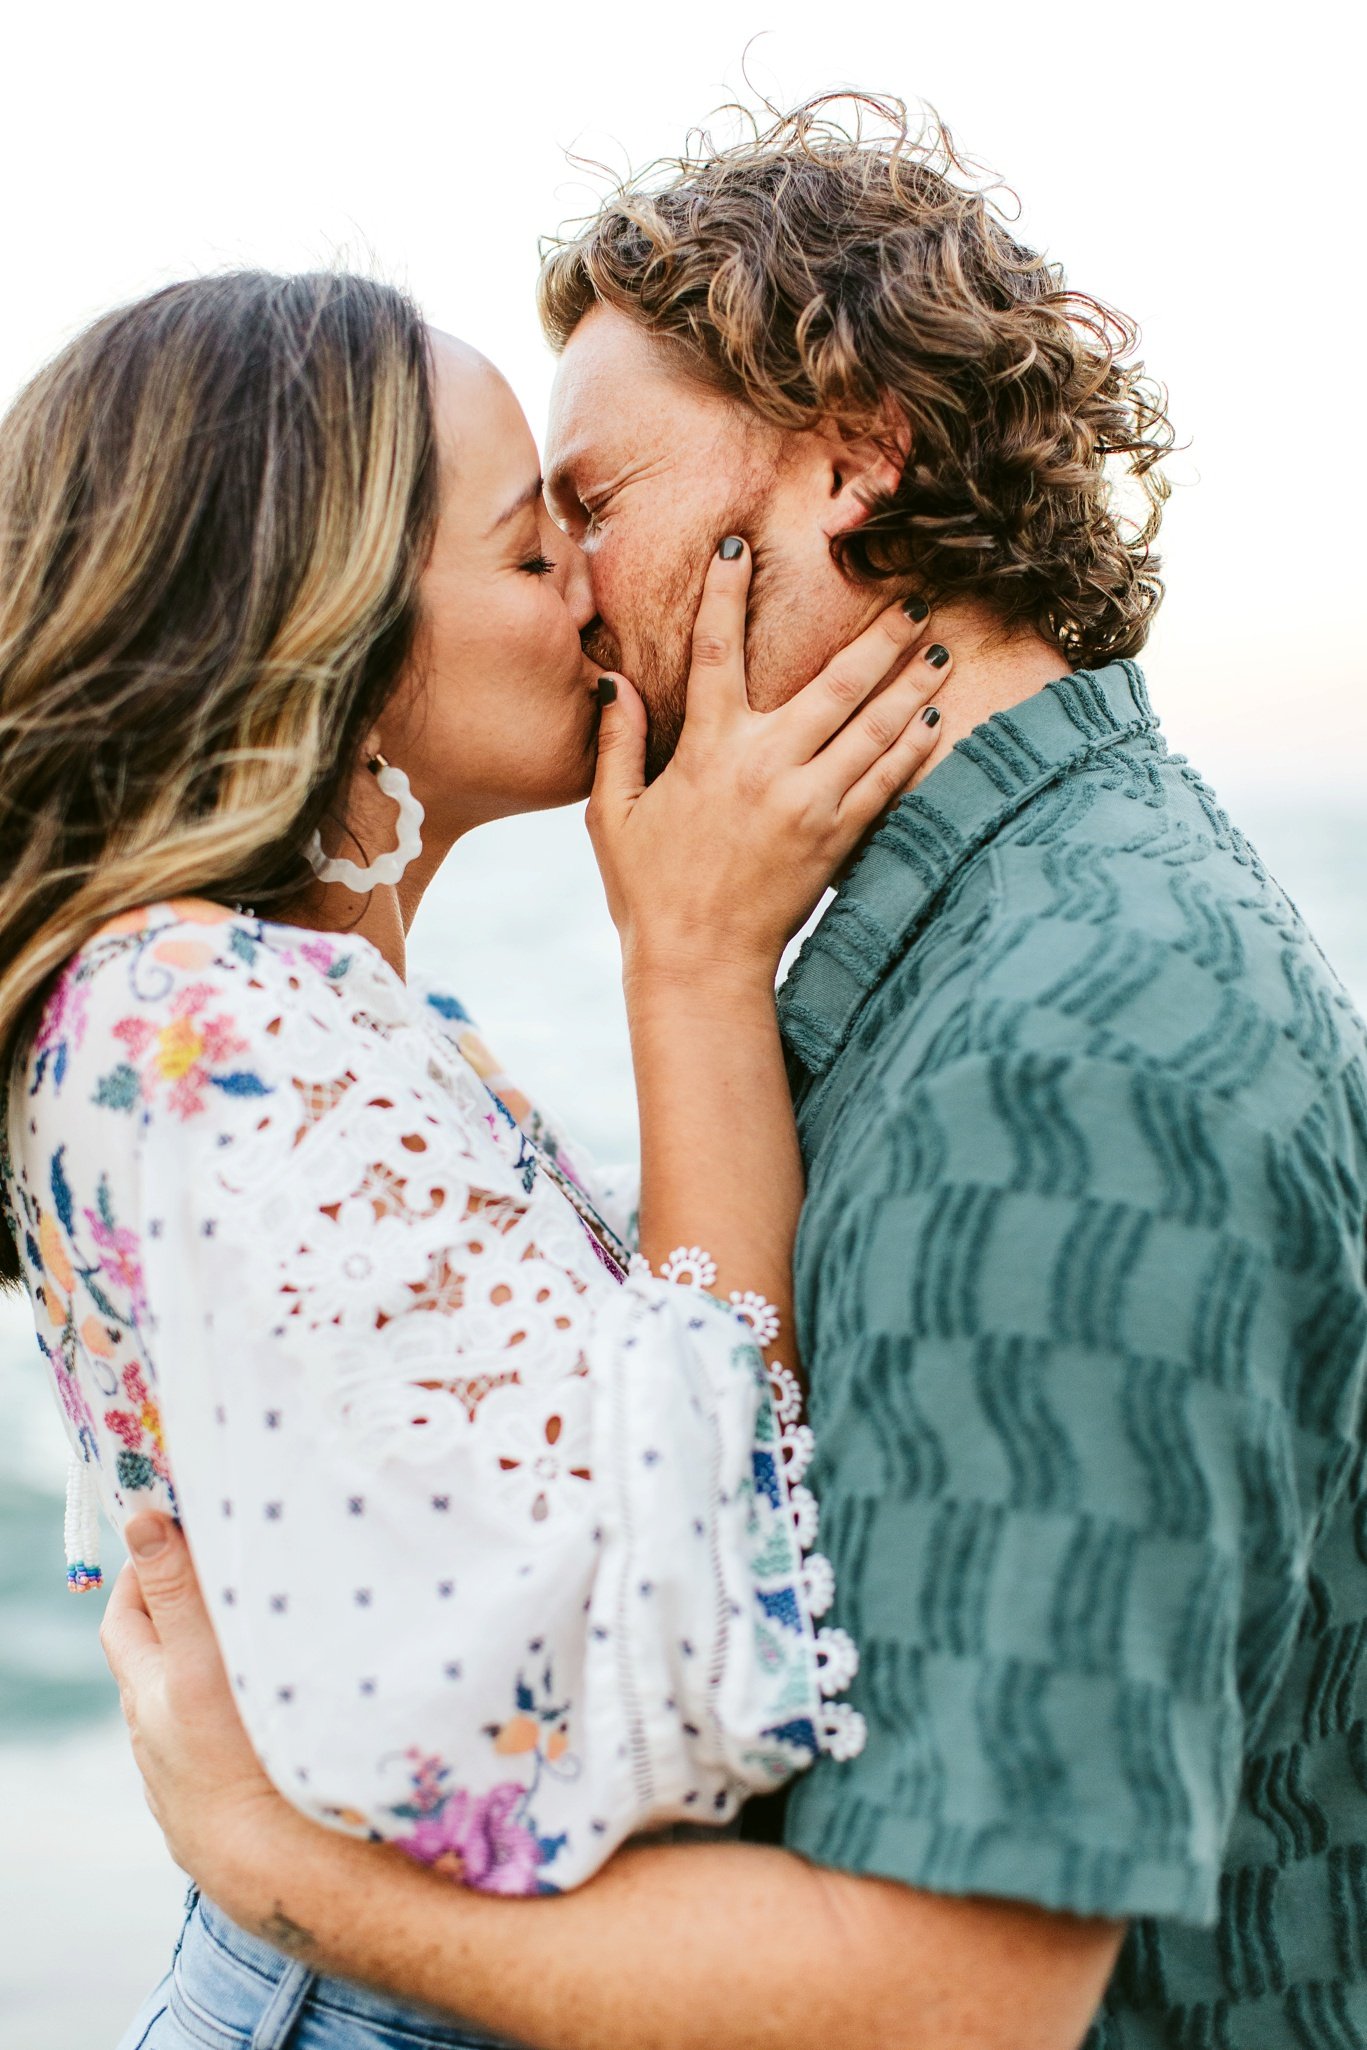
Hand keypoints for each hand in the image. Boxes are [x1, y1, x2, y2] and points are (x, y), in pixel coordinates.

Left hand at [101, 1513, 285, 1888]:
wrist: (272, 1868)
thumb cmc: (239, 1756)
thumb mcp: (203, 1661)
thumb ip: (178, 1591)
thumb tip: (142, 1522)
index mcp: (150, 1691)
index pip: (126, 1614)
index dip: (142, 1571)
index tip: (172, 1533)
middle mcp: (154, 1735)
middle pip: (150, 1661)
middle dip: (171, 1613)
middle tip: (210, 1572)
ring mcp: (181, 1777)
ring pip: (183, 1706)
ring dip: (202, 1668)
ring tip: (247, 1637)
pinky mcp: (213, 1809)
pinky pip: (211, 1748)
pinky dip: (226, 1718)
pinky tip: (263, 1716)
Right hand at [587, 538, 951, 981]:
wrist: (699, 963)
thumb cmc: (649, 891)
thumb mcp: (612, 815)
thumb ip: (615, 744)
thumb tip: (612, 681)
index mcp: (707, 750)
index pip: (717, 652)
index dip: (726, 595)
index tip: (739, 547)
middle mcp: (764, 766)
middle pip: (834, 683)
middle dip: (878, 638)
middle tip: (914, 600)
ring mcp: (808, 801)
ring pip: (873, 727)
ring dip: (910, 685)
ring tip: (939, 650)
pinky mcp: (836, 838)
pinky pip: (885, 781)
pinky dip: (912, 748)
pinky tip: (934, 721)